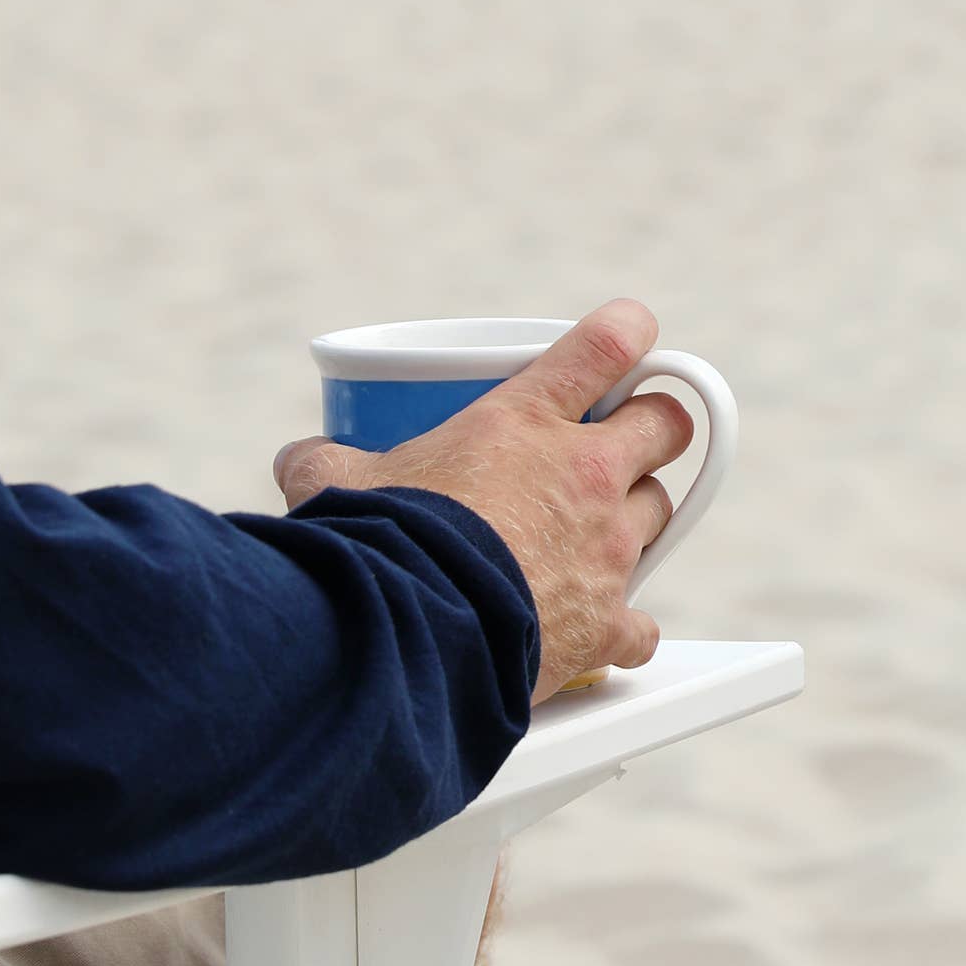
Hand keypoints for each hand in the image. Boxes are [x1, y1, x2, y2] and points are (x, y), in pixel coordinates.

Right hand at [273, 300, 692, 700]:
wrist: (407, 634)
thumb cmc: (378, 546)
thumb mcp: (337, 484)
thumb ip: (323, 461)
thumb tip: (298, 459)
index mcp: (526, 421)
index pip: (606, 344)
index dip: (629, 332)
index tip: (631, 336)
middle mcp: (585, 477)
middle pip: (667, 426)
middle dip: (653, 426)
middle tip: (623, 439)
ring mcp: (605, 551)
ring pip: (659, 513)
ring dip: (635, 519)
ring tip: (593, 532)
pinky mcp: (607, 623)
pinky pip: (642, 622)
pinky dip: (625, 625)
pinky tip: (599, 628)